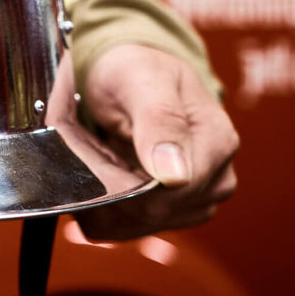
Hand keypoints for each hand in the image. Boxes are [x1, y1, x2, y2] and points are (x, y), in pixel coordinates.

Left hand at [71, 44, 238, 239]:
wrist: (131, 71)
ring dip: (100, 195)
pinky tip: (96, 174)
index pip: (171, 191)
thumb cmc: (136, 67)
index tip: (86, 150)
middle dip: (105, 184)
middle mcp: (214, 178)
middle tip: (78, 146)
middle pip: (152, 212)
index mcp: (216, 142)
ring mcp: (194, 201)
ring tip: (90, 154)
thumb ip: (160, 121)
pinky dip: (100, 205)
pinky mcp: (169, 213)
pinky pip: (124, 227)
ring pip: (133, 225)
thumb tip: (175, 177)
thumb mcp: (141, 79)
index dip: (121, 179)